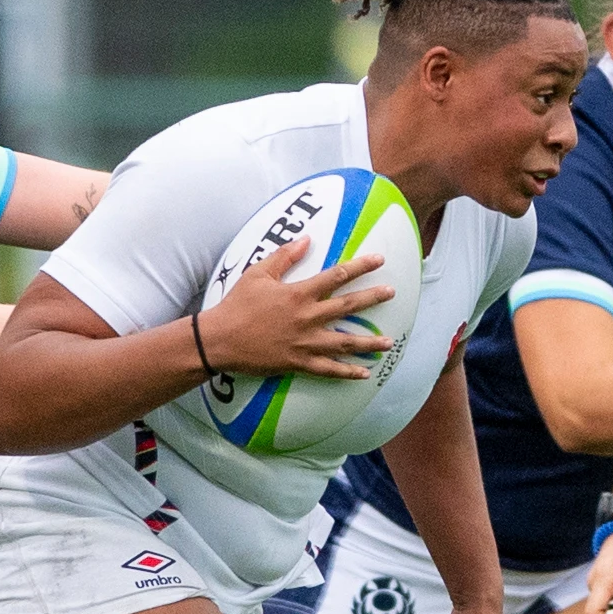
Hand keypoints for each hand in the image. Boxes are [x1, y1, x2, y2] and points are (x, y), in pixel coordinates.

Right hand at [195, 239, 394, 379]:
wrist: (220, 340)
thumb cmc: (237, 304)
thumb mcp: (258, 274)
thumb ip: (284, 256)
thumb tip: (306, 239)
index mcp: (299, 294)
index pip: (336, 276)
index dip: (360, 266)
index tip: (379, 260)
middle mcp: (307, 317)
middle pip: (347, 306)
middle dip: (372, 298)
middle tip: (392, 293)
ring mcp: (304, 343)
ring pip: (344, 343)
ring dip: (369, 343)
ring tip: (389, 343)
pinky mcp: (298, 363)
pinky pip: (327, 370)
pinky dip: (347, 372)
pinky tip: (364, 373)